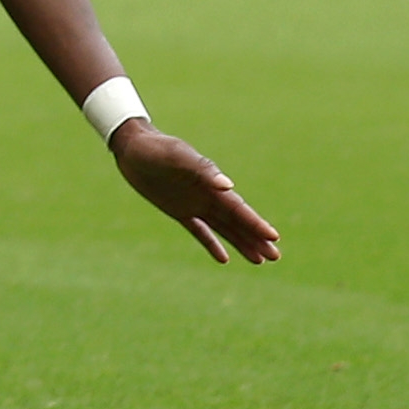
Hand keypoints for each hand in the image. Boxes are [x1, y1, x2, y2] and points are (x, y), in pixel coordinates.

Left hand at [112, 125, 279, 264]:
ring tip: (259, 260)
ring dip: (241, 243)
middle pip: (237, 222)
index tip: (273, 237)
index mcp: (212, 183)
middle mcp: (208, 196)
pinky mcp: (178, 210)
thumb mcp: (178, 157)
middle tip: (275, 256)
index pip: (239, 208)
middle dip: (256, 238)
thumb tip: (228, 186)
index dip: (255, 223)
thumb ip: (202, 170)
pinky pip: (199, 231)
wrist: (133, 148)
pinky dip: (211, 244)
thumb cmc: (157, 149)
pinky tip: (224, 258)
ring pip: (223, 228)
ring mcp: (194, 204)